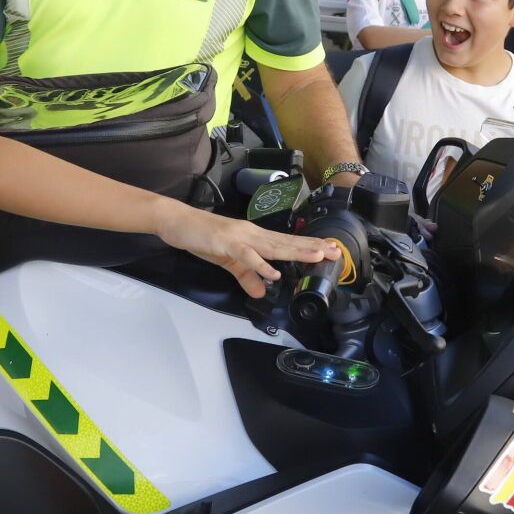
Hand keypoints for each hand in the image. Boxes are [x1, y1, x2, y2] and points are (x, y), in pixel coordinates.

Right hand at [155, 204, 339, 298]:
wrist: (178, 222)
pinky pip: (246, 255)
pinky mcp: (226, 243)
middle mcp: (253, 234)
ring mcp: (240, 237)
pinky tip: (273, 273)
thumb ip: (246, 276)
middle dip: (311, 247)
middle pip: (286, 243)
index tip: (329, 250)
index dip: (308, 247)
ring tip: (316, 256)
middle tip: (335, 251)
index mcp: (255, 238)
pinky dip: (260, 264)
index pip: (286, 243)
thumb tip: (261, 291)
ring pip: (273, 246)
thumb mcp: (227, 262)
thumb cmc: (203, 237)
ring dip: (295, 251)